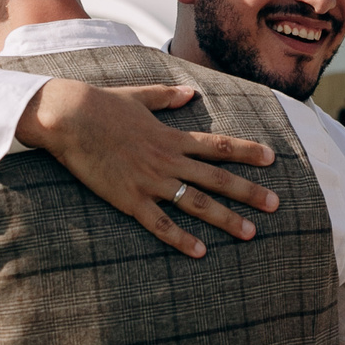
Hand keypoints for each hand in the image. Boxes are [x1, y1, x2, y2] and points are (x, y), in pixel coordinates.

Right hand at [16, 79, 279, 259]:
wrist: (69, 118)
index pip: (219, 146)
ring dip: (226, 218)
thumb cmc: (101, 105)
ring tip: (251, 232)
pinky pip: (161, 224)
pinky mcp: (129, 199)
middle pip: (217, 178)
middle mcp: (168, 160)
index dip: (247, 151)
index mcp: (171, 136)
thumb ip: (167, 96)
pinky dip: (181, 239)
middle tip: (275, 204)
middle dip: (249, 192)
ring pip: (196, 203)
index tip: (272, 158)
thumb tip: (190, 92)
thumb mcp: (139, 96)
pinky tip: (201, 252)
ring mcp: (150, 181)